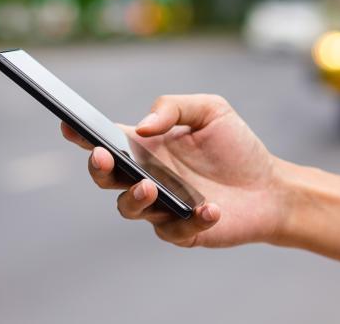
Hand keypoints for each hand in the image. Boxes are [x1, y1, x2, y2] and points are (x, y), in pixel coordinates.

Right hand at [60, 94, 288, 247]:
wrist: (271, 186)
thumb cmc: (236, 146)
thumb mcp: (211, 110)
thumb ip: (173, 107)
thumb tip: (142, 126)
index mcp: (147, 147)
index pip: (106, 140)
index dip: (82, 134)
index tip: (69, 124)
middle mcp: (147, 177)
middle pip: (106, 178)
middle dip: (98, 168)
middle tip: (104, 156)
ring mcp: (161, 206)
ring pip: (129, 208)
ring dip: (134, 198)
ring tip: (151, 187)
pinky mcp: (182, 232)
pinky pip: (173, 230)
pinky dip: (190, 220)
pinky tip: (209, 210)